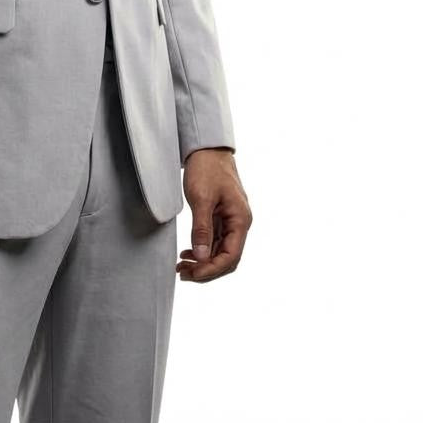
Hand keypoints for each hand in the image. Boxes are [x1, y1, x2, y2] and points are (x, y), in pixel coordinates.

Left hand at [177, 148, 251, 282]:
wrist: (207, 148)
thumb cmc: (207, 168)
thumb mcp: (201, 197)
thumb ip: (202, 229)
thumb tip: (202, 258)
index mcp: (240, 219)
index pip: (230, 256)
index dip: (211, 270)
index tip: (192, 274)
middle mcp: (239, 223)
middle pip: (227, 258)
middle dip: (206, 270)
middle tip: (183, 274)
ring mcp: (231, 220)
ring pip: (221, 251)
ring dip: (203, 262)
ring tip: (182, 267)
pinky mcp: (221, 217)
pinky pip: (216, 241)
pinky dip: (203, 250)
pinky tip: (188, 253)